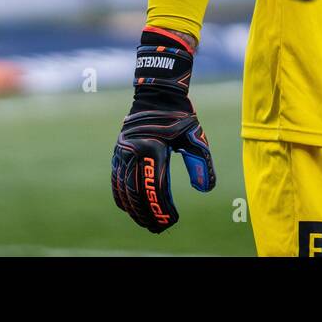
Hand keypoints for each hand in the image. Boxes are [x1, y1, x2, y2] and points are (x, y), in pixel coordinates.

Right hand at [111, 30, 214, 232]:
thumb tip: (206, 190)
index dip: (162, 208)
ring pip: (123, 189)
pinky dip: (121, 196)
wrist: (157, 94)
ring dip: (133, 209)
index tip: (172, 220)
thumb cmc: (180, 116)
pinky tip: (129, 207)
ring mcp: (123, 151)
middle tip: (158, 228)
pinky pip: (116, 179)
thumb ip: (202, 164)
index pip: (156, 187)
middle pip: (137, 193)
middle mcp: (134, 151)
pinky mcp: (118, 151)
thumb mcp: (196, 138)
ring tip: (145, 222)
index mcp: (154, 148)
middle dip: (146, 214)